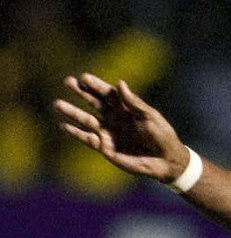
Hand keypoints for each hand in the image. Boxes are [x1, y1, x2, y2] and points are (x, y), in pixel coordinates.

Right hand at [54, 74, 189, 180]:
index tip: (84, 77)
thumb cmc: (161, 135)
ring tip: (58, 104)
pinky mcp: (105, 147)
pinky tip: (63, 125)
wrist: (165, 160)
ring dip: (72, 112)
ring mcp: (108, 132)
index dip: (96, 86)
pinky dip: (76, 133)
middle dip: (81, 93)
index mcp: (126, 108)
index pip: (108, 94)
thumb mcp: (150, 116)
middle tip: (67, 81)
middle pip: (94, 103)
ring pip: (86, 120)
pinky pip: (87, 139)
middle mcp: (114, 118)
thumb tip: (119, 83)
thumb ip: (133, 102)